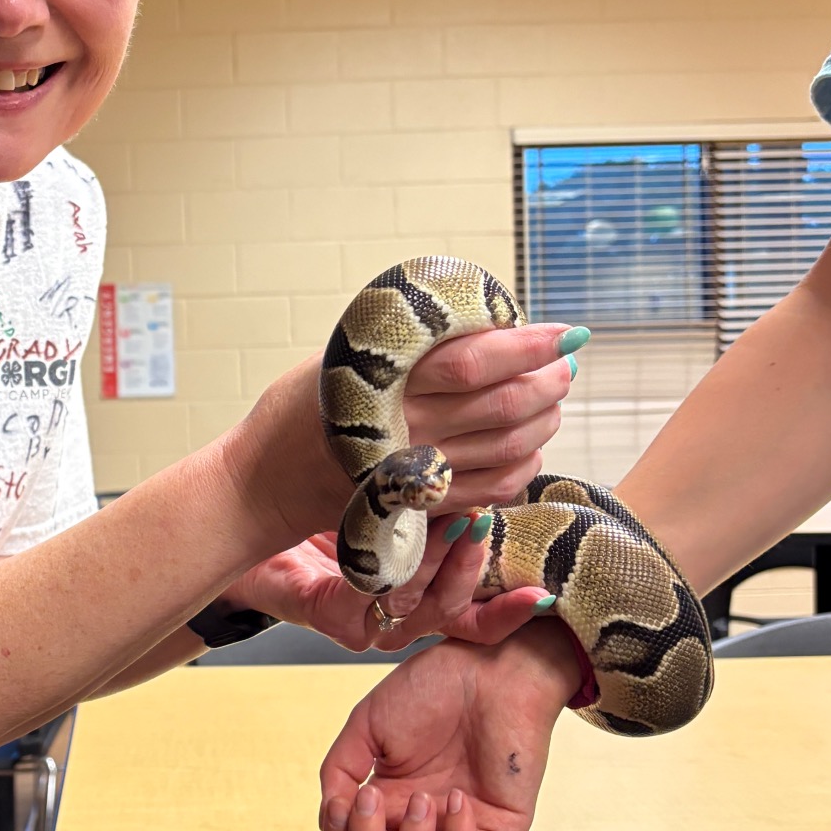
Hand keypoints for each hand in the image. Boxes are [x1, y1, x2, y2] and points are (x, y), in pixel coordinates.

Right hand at [221, 322, 583, 559]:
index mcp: (387, 385)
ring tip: (553, 396)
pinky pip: (495, 488)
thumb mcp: (341, 356)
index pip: (476, 360)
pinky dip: (524, 465)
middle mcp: (409, 431)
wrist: (264, 481)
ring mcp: (420, 473)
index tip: (565, 331)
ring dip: (545, 420)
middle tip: (565, 361)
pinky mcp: (425, 505)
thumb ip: (407, 347)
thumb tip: (480, 324)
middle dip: (550, 380)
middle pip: (506, 405)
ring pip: (510, 448)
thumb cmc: (300, 407)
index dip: (529, 344)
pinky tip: (529, 445)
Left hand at [225, 521, 551, 653]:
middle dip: (471, 567)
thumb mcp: (391, 503)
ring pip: (419, 607)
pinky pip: (375, 599)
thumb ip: (437, 506)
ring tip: (451, 522)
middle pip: (452, 610)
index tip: (539, 596)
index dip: (507, 613)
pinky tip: (406, 536)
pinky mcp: (334, 620)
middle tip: (481, 522)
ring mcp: (365, 625)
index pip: (474, 618)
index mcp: (415, 598)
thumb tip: (491, 483)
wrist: (250, 516)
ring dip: (438, 564)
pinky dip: (395, 567)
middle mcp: (394, 619)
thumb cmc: (323, 507)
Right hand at [317, 621, 581, 830]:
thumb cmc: (434, 686)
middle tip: (373, 799)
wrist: (489, 667)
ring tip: (420, 800)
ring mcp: (460, 828)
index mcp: (388, 801)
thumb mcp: (366, 724)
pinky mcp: (499, 828)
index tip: (344, 799)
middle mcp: (422, 821)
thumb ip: (339, 770)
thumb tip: (331, 814)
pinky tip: (457, 796)